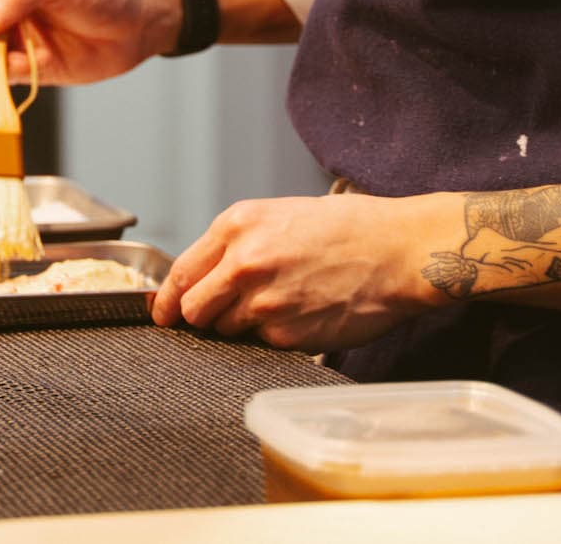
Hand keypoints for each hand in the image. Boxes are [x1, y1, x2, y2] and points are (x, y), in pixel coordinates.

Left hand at [150, 192, 446, 349]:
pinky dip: (273, 338)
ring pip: (225, 331)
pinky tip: (300, 316)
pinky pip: (261, 344)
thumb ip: (237, 245)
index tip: (164, 314)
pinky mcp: (286, 334)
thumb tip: (206, 277)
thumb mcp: (279, 216)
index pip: (180, 274)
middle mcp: (243, 263)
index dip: (167, 301)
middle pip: (194, 310)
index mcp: (237, 226)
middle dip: (201, 318)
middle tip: (220, 316)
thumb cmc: (347, 230)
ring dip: (240, 328)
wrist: (397, 251)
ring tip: (278, 307)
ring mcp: (263, 303)